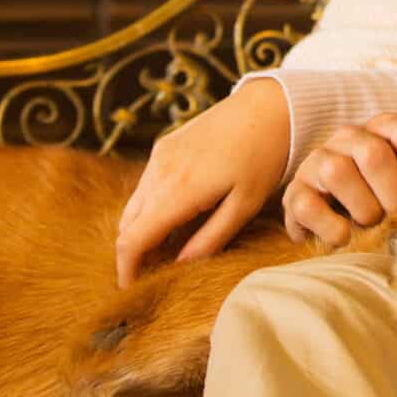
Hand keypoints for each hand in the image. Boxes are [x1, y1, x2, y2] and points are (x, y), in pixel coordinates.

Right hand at [115, 77, 291, 287]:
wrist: (269, 106)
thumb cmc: (264, 158)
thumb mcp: (245, 206)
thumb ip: (210, 240)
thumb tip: (180, 266)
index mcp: (177, 189)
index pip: (132, 240)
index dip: (127, 270)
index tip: (132, 290)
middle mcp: (159, 170)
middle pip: (127, 225)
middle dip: (134, 254)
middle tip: (155, 275)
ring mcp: (159, 155)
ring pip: (133, 206)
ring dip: (141, 231)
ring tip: (167, 251)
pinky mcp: (165, 146)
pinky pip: (146, 186)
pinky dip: (150, 209)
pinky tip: (176, 219)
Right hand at [280, 113, 396, 246]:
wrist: (333, 206)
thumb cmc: (384, 194)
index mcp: (384, 128)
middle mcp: (349, 136)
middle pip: (374, 154)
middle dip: (393, 196)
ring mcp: (318, 161)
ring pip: (338, 172)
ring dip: (362, 209)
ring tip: (371, 225)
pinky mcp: (295, 191)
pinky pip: (308, 204)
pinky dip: (331, 226)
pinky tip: (344, 237)